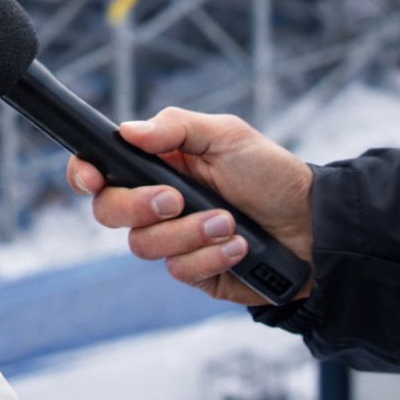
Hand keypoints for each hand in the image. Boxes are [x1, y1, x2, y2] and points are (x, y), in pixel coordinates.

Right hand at [66, 107, 314, 304]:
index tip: (93, 178)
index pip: (100, 170)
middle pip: (109, 212)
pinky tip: (239, 246)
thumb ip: (176, 128)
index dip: (84, 174)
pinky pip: (179, 270)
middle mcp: (156, 203)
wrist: (315, 227)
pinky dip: (211, 256)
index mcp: (156, 165)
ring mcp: (173, 240)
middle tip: (177, 199)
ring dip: (189, 233)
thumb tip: (128, 130)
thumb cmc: (270, 174)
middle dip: (140, 206)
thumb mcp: (227, 136)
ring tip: (229, 222)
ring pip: (144, 245)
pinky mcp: (194, 271)